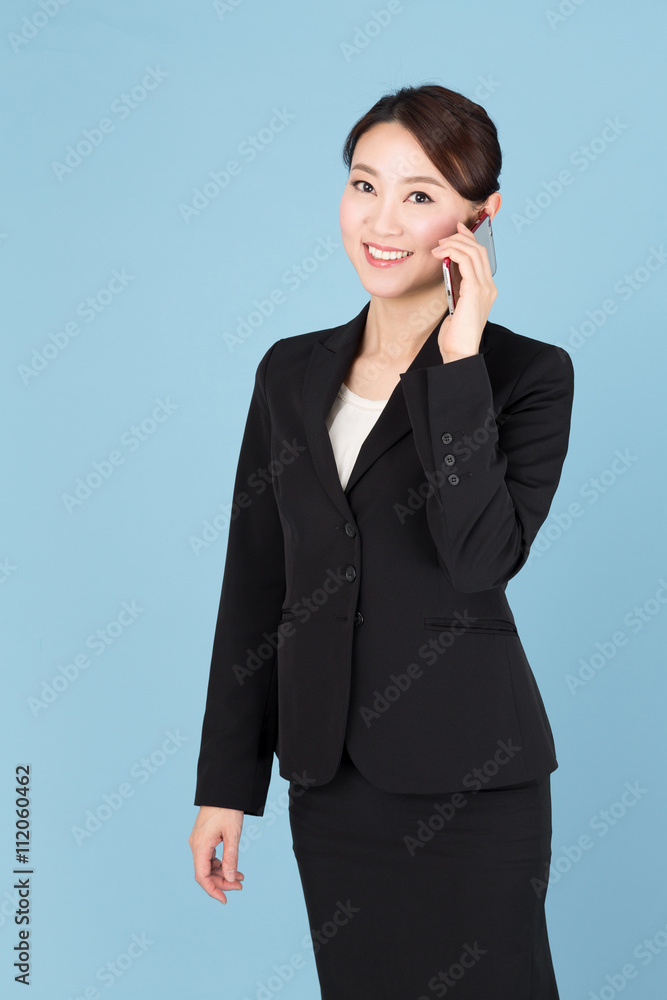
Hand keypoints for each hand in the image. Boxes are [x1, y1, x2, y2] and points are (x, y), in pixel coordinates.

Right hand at [189, 805, 244, 903]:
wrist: (223, 790)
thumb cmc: (228, 809)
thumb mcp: (233, 834)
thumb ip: (231, 857)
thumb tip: (229, 878)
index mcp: (200, 846)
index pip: (202, 877)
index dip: (212, 890)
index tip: (225, 899)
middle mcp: (196, 845)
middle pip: (205, 873)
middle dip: (221, 882)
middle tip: (240, 886)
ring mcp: (198, 841)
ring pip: (207, 866)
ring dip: (222, 874)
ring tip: (240, 877)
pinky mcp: (203, 837)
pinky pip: (209, 857)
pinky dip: (220, 864)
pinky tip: (233, 867)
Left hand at [430, 220, 497, 361]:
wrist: (459, 352)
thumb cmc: (455, 335)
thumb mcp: (455, 306)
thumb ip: (456, 288)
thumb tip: (448, 268)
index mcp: (486, 290)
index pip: (481, 256)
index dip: (469, 239)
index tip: (456, 230)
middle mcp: (489, 287)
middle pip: (479, 250)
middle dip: (461, 237)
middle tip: (443, 237)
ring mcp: (484, 288)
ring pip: (473, 252)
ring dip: (454, 244)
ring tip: (438, 247)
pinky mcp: (475, 291)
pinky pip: (466, 262)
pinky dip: (452, 252)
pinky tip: (440, 254)